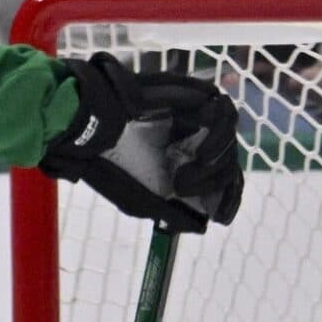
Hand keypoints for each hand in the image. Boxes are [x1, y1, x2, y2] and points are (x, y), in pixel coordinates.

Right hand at [42, 55, 243, 231]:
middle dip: (214, 179)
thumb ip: (173, 213)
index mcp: (184, 163)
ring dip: (219, 156)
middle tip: (182, 186)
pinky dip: (219, 132)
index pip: (222, 179)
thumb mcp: (141, 201)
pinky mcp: (191, 94)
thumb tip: (202, 227)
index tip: (219, 217)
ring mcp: (194, 116)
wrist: (91, 129)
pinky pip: (223, 110)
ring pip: (229, 134)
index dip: (228, 198)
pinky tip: (201, 153)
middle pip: (229, 159)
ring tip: (196, 163)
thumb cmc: (112, 166)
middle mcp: (193, 140)